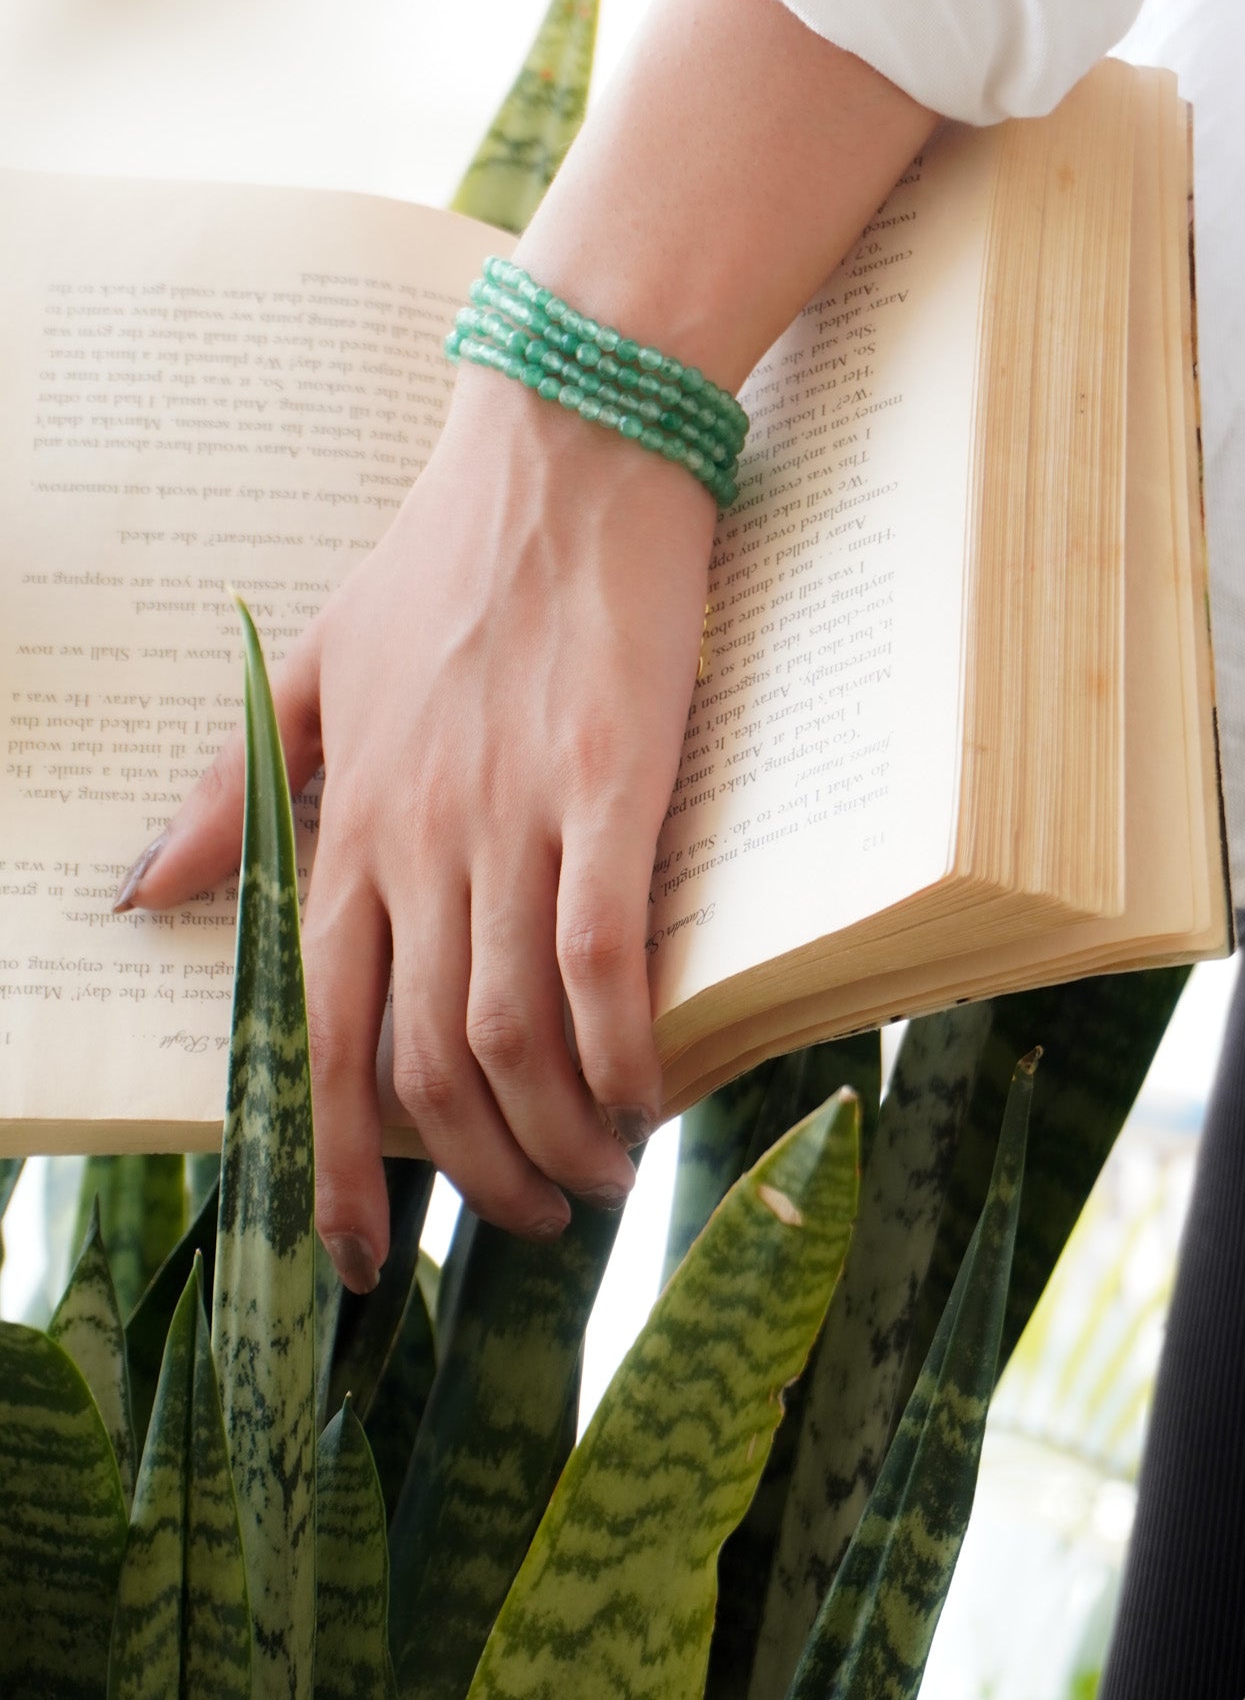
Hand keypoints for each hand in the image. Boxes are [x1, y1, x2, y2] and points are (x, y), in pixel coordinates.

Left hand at [118, 364, 714, 1285]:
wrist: (564, 451)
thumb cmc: (444, 561)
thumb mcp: (310, 670)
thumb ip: (234, 793)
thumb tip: (142, 892)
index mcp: (349, 825)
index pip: (316, 1030)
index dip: (335, 1158)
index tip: (357, 1248)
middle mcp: (417, 842)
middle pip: (423, 1061)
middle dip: (468, 1174)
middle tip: (525, 1220)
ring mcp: (512, 818)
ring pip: (508, 1032)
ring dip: (551, 1136)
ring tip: (596, 1176)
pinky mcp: (609, 787)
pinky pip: (600, 957)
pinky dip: (619, 1049)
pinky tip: (648, 1095)